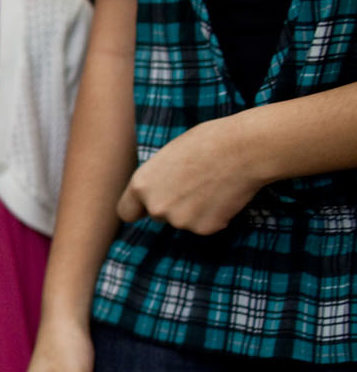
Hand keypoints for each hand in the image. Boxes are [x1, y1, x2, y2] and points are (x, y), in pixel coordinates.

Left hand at [116, 117, 263, 234]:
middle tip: (195, 182)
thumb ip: (157, 180)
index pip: (127, 212)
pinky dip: (216, 215)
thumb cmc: (208, 142)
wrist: (245, 148)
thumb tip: (155, 194)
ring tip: (212, 184)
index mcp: (141, 185)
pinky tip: (224, 194)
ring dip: (195, 210)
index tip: (147, 206)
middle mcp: (156, 207)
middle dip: (173, 204)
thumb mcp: (168, 156)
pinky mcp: (205, 228)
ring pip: (184, 220)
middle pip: (159, 215)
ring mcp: (180, 221)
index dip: (139, 208)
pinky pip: (206, 225)